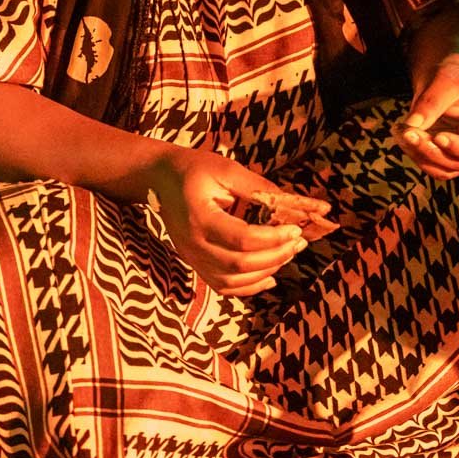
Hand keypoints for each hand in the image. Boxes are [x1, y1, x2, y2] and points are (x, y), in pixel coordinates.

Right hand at [145, 148, 331, 296]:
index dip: (274, 239)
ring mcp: (192, 258)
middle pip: (239, 264)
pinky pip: (223, 287)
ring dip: (266, 271)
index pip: (242, 240)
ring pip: (233, 281)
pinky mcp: (195, 264)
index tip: (296, 229)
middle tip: (299, 242)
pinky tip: (270, 275)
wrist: (159, 179)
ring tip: (288, 253)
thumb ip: (260, 188)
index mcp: (200, 218)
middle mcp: (193, 245)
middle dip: (276, 256)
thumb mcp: (227, 170)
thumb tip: (297, 204)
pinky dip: (249, 286)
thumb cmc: (195, 170)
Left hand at [394, 54, 458, 179]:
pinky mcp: (441, 154)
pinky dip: (413, 153)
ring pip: (442, 170)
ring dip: (420, 156)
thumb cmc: (450, 76)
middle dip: (432, 151)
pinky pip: (429, 164)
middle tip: (408, 132)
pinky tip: (401, 135)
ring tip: (402, 132)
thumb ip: (430, 103)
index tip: (438, 136)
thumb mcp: (444, 82)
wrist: (440, 78)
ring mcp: (458, 152)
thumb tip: (412, 124)